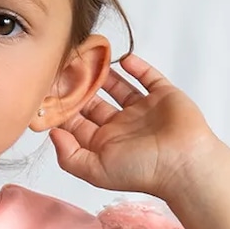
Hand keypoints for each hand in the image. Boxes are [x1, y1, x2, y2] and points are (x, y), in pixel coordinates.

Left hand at [49, 52, 221, 198]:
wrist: (183, 163)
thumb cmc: (140, 170)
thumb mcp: (94, 170)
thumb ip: (69, 155)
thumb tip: (52, 133)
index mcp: (105, 144)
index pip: (77, 123)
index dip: (62, 108)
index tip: (47, 91)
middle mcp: (122, 126)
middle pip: (94, 102)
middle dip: (79, 87)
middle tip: (64, 67)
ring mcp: (143, 110)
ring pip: (119, 87)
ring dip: (104, 74)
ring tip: (89, 58)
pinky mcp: (163, 96)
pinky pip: (148, 77)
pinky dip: (136, 66)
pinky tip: (122, 58)